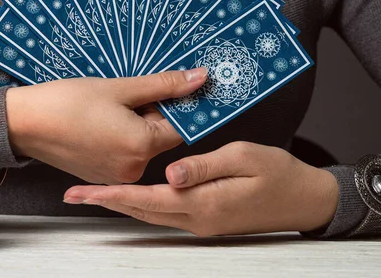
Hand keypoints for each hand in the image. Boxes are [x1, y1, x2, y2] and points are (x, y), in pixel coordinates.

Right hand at [6, 68, 206, 184]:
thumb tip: (200, 78)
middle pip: (160, 137)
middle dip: (153, 112)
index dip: (179, 105)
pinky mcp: (102, 174)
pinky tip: (101, 120)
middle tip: (131, 92)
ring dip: (136, 123)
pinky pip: (124, 153)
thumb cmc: (68, 103)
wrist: (25, 123)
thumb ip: (164, 85)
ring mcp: (116, 175)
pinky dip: (121, 136)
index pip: (180, 126)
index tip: (174, 88)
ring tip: (111, 105)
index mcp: (141, 147)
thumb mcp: (120, 88)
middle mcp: (132, 169)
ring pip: (141, 144)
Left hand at [64, 141, 338, 235]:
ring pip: (151, 215)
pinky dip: (142, 205)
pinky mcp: (207, 218)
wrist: (305, 201)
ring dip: (121, 205)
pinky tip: (132, 195)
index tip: (82, 193)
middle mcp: (197, 218)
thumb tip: (170, 174)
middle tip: (75, 194)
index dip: (111, 196)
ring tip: (95, 193)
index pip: (146, 200)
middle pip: (141, 212)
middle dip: (106, 202)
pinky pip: (166, 213)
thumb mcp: (244, 158)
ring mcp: (202, 222)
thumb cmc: (279, 174)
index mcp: (204, 202)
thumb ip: (204, 166)